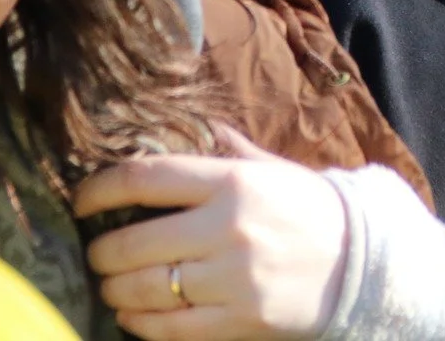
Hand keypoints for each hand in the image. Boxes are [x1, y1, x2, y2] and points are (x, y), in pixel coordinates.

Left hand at [76, 133, 347, 340]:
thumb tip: (193, 125)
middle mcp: (228, 228)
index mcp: (232, 181)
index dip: (99, 190)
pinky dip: (141, 325)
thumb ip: (229, 149)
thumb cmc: (308, 209)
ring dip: (115, 290)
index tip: (81, 201)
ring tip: (110, 286)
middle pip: (134, 242)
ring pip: (145, 289)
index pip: (145, 178)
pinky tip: (133, 317)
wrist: (363, 263)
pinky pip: (170, 328)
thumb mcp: (272, 168)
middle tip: (94, 253)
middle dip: (101, 252)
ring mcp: (233, 278)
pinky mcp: (239, 320)